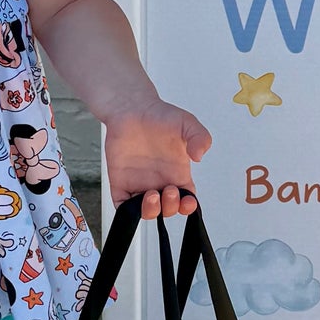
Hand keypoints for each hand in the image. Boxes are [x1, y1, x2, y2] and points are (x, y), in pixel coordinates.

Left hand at [102, 100, 210, 218]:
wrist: (132, 108)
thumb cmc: (159, 116)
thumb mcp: (187, 123)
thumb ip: (199, 137)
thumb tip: (199, 156)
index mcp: (178, 174)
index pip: (186, 199)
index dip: (188, 206)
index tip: (188, 201)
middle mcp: (160, 182)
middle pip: (168, 209)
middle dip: (171, 207)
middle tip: (169, 191)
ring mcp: (140, 183)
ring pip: (146, 211)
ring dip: (151, 211)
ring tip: (152, 195)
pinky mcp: (120, 182)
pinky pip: (123, 204)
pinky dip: (127, 210)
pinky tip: (133, 200)